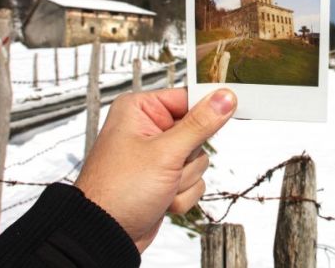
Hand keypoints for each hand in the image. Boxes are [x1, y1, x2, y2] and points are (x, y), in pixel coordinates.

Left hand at [74, 87, 236, 251]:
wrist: (105, 235)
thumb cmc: (119, 190)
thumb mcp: (166, 152)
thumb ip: (200, 124)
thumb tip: (225, 97)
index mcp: (140, 110)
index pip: (187, 99)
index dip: (206, 111)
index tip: (229, 110)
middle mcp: (148, 129)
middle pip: (197, 132)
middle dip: (187, 157)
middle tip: (168, 167)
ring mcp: (157, 156)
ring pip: (197, 160)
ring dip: (184, 180)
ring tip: (159, 187)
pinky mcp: (164, 179)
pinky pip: (192, 181)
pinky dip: (182, 195)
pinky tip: (161, 201)